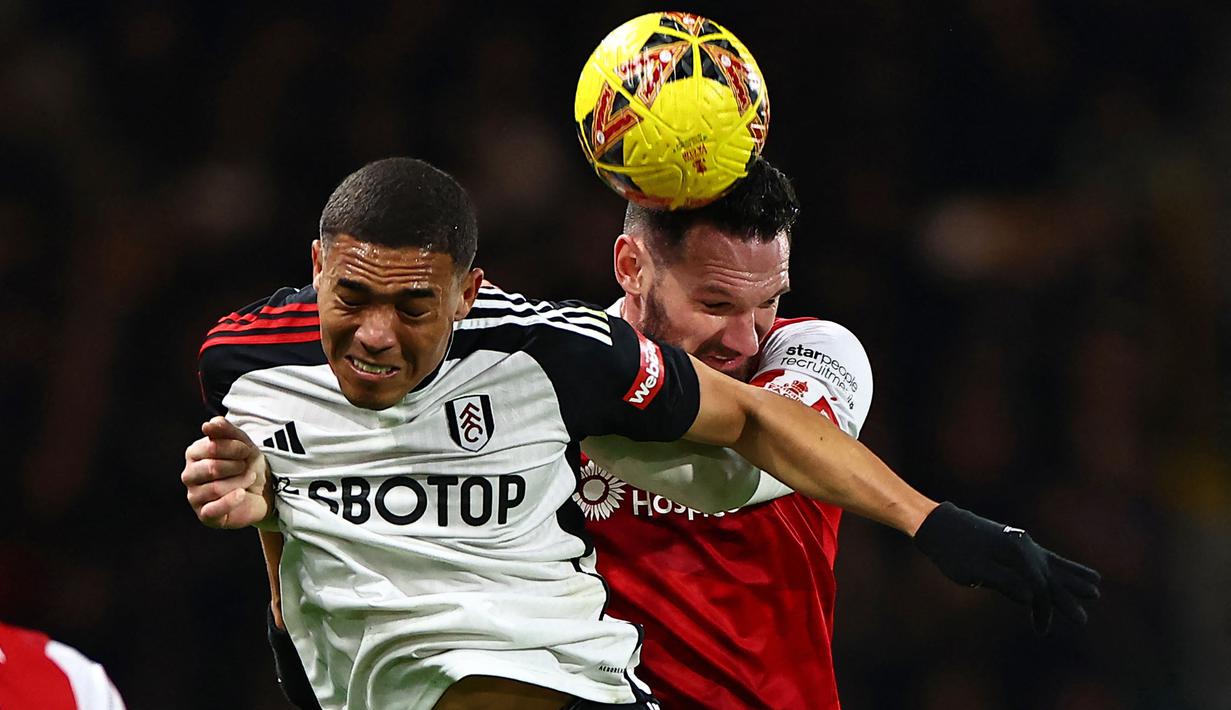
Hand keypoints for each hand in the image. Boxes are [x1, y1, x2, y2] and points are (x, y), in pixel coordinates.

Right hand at [181, 416, 271, 528]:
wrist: (263, 489)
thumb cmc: (247, 463)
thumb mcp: (241, 443)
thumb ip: (225, 430)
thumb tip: (208, 424)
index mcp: (194, 454)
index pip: (210, 447)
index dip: (234, 447)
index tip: (246, 450)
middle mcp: (189, 475)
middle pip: (211, 468)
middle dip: (236, 466)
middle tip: (246, 466)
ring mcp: (195, 496)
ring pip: (216, 488)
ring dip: (239, 482)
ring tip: (249, 479)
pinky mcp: (205, 515)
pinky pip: (213, 509)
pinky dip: (231, 501)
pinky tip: (242, 494)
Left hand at [913, 502, 1101, 633]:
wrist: (939, 525)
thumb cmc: (952, 551)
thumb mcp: (972, 570)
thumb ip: (1003, 581)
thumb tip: (1031, 596)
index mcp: (1015, 553)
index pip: (1038, 587)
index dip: (1043, 610)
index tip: (1040, 630)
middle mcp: (1023, 545)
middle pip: (1050, 576)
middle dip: (1067, 598)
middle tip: (1083, 621)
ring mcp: (1021, 543)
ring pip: (1053, 565)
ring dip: (1073, 578)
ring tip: (1096, 588)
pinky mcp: (1016, 544)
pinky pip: (1044, 557)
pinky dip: (1061, 566)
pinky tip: (1069, 571)